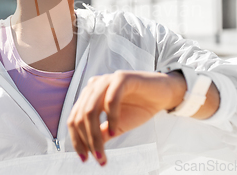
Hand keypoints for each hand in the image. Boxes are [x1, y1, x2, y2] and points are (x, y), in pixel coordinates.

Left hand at [67, 70, 186, 165]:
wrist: (163, 94)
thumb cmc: (139, 108)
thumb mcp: (117, 126)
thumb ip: (102, 133)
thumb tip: (88, 149)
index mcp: (89, 96)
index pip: (74, 118)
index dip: (76, 140)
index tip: (85, 158)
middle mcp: (94, 86)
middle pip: (80, 116)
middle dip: (87, 140)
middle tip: (97, 157)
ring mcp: (106, 80)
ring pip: (90, 110)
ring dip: (95, 135)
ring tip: (102, 151)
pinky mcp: (122, 78)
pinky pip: (110, 100)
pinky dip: (111, 118)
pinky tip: (116, 131)